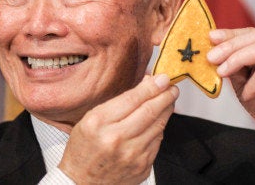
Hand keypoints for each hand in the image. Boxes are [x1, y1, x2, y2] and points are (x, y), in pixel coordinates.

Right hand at [59, 74, 178, 183]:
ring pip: (158, 126)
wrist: (82, 181)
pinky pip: (157, 141)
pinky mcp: (142, 166)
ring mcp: (131, 154)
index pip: (133, 99)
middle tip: (172, 87)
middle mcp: (115, 139)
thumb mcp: (91, 119)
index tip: (162, 78)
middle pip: (150, 111)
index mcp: (99, 123)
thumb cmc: (85, 147)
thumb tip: (147, 84)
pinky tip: (157, 121)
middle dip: (165, 96)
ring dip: (166, 110)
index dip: (152, 87)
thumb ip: (119, 101)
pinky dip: (159, 128)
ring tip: (168, 101)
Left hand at [207, 28, 254, 152]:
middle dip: (230, 46)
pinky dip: (250, 86)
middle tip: (211, 57)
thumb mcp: (244, 78)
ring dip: (237, 59)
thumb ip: (234, 62)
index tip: (211, 37)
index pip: (253, 32)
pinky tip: (248, 95)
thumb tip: (214, 48)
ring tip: (222, 72)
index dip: (230, 34)